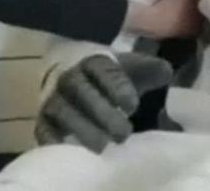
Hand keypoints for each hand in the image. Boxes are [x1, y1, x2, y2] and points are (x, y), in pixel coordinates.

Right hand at [35, 51, 173, 151]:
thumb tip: (166, 72)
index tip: (132, 104)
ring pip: (65, 111)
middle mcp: (71, 77)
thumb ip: (149, 68)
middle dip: (103, 114)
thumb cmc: (107, 73)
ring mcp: (54, 97)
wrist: (69, 69)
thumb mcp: (129, 66)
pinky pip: (44, 127)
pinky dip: (53, 138)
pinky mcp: (43, 117)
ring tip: (102, 146)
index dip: (118, 87)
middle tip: (123, 133)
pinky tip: (68, 148)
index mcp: (94, 61)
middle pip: (84, 93)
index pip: (105, 72)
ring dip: (82, 129)